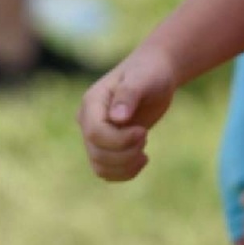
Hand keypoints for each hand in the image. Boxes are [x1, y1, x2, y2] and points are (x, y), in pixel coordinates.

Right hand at [77, 46, 177, 181]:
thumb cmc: (150, 72)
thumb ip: (129, 95)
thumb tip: (117, 118)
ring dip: (126, 165)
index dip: (120, 141)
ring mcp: (95, 135)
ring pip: (100, 167)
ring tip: (144, 151)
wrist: (156, 74)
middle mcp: (87, 120)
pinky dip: (125, 172)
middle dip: (126, 153)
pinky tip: (143, 158)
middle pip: (97, 153)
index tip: (144, 132)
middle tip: (145, 135)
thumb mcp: (143, 79)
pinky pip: (107, 171)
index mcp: (92, 102)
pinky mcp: (106, 146)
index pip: (95, 134)